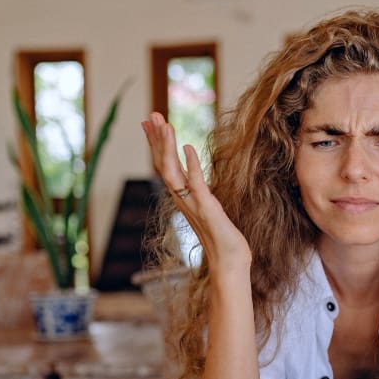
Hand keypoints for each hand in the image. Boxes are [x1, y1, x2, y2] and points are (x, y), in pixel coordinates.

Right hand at [142, 113, 251, 273]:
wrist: (229, 263)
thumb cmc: (223, 239)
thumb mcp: (209, 209)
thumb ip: (200, 194)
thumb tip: (195, 179)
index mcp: (183, 197)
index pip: (165, 165)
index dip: (157, 144)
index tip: (150, 123)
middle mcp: (183, 199)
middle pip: (163, 164)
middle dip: (156, 139)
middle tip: (150, 115)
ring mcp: (193, 204)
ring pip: (172, 171)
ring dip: (166, 147)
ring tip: (163, 124)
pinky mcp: (207, 208)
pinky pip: (195, 183)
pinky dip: (191, 164)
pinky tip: (188, 147)